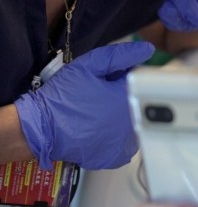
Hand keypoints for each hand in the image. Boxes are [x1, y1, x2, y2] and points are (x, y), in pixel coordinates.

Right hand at [14, 42, 154, 169]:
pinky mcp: (116, 157)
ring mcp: (126, 143)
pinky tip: (99, 130)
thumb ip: (120, 56)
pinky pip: (123, 144)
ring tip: (98, 114)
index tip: (111, 80)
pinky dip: (115, 137)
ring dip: (122, 118)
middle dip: (124, 98)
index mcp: (129, 97)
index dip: (126, 79)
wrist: (41, 128)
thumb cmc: (64, 96)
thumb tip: (147, 50)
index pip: (142, 82)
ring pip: (134, 124)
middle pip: (139, 104)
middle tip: (100, 98)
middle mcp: (133, 122)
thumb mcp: (89, 66)